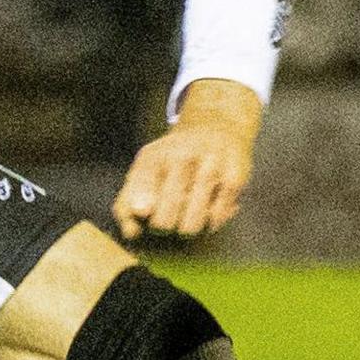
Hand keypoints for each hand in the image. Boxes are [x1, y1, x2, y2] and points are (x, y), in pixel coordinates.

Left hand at [115, 79, 261, 242]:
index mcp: (153, 159)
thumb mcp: (143, 172)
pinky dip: (210, 223)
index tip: (145, 214)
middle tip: (170, 215)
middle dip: (164, 227)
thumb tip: (132, 233)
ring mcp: (210, 168)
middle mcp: (181, 159)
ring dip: (188, 228)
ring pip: (190, 227)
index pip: (136, 206)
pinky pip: (215, 221)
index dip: (139, 218)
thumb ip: (126, 204)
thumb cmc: (173, 160)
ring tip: (189, 214)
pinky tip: (209, 209)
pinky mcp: (234, 179)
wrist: (217, 126)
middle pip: (163, 223)